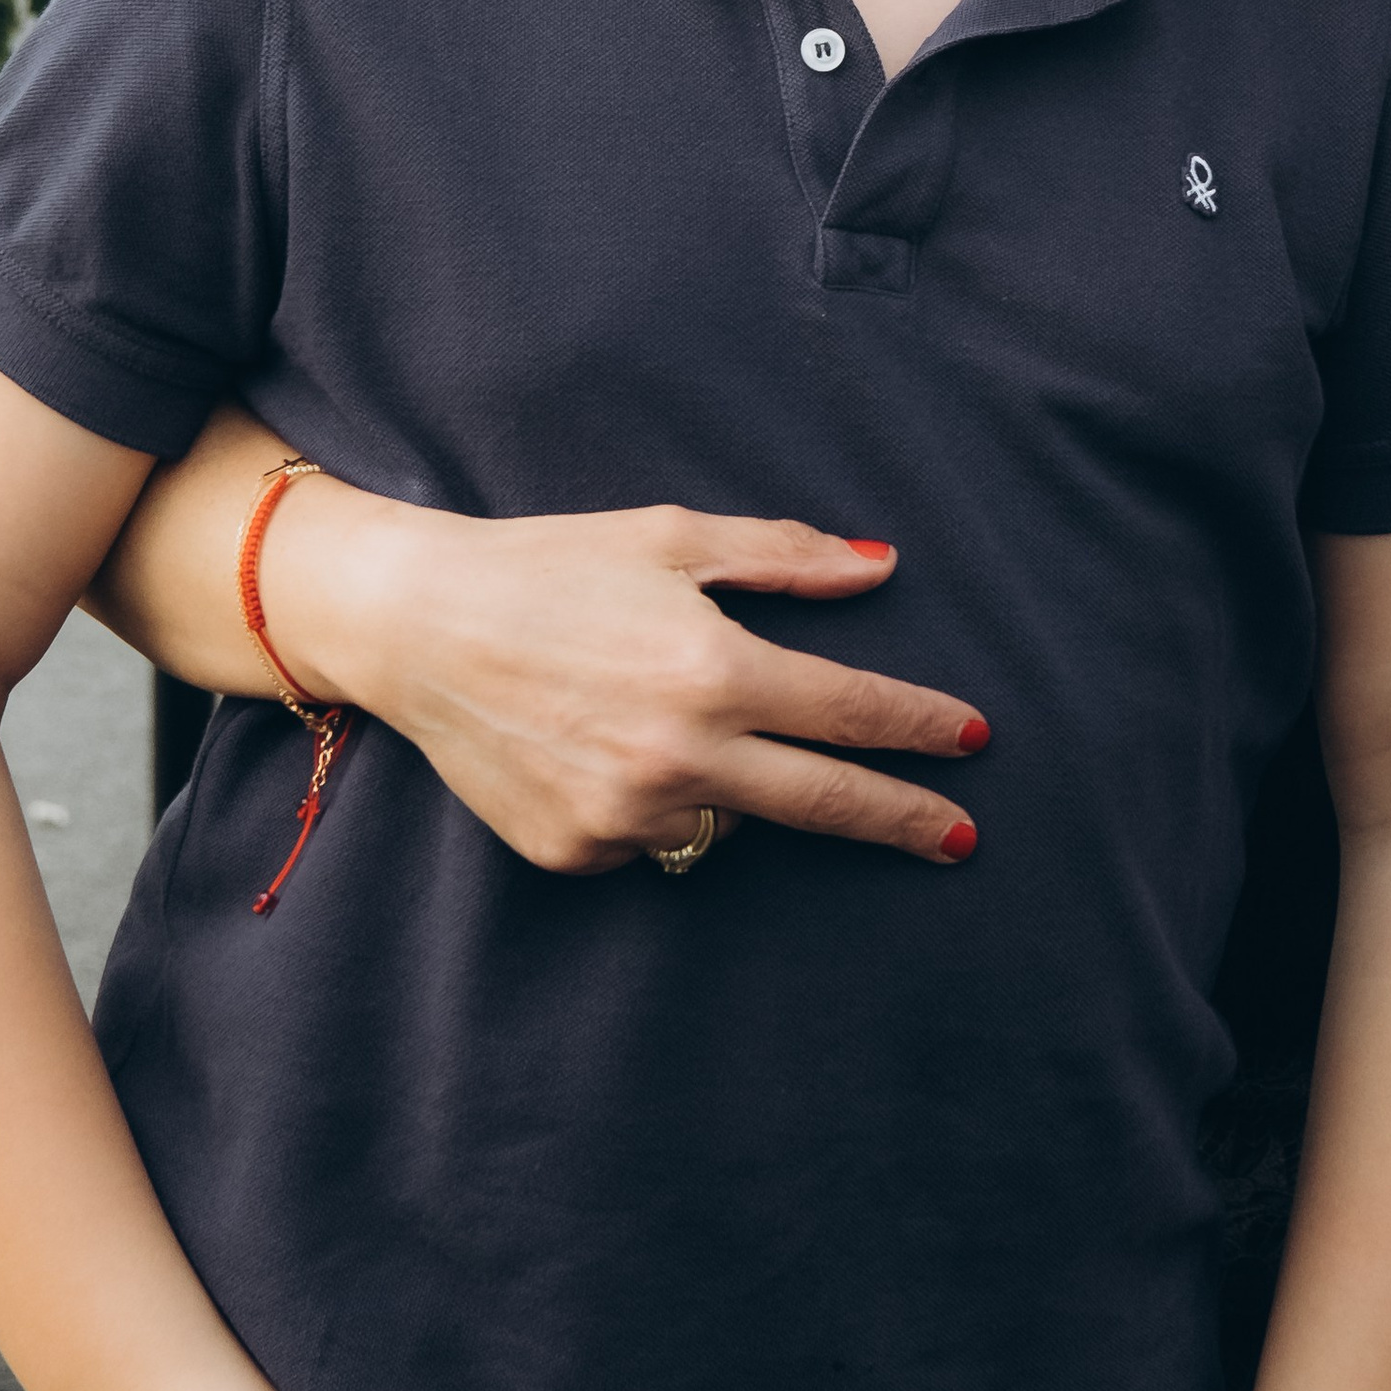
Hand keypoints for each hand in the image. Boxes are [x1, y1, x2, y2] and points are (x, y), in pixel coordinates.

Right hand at [261, 485, 990, 872]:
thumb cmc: (550, 565)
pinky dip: (648, 805)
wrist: (415, 625)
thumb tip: (882, 568)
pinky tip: (597, 749)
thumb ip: (785, 558)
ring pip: (726, 822)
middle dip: (905, 818)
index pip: (853, 711)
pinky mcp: (577, 852)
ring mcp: (626, 815)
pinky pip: (650, 839)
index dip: (922, 728)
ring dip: (729, 786)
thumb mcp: (672, 537)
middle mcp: (680, 755)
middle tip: (961, 837)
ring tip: (652, 721)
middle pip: (826, 801)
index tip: (974, 741)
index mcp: (714, 669)